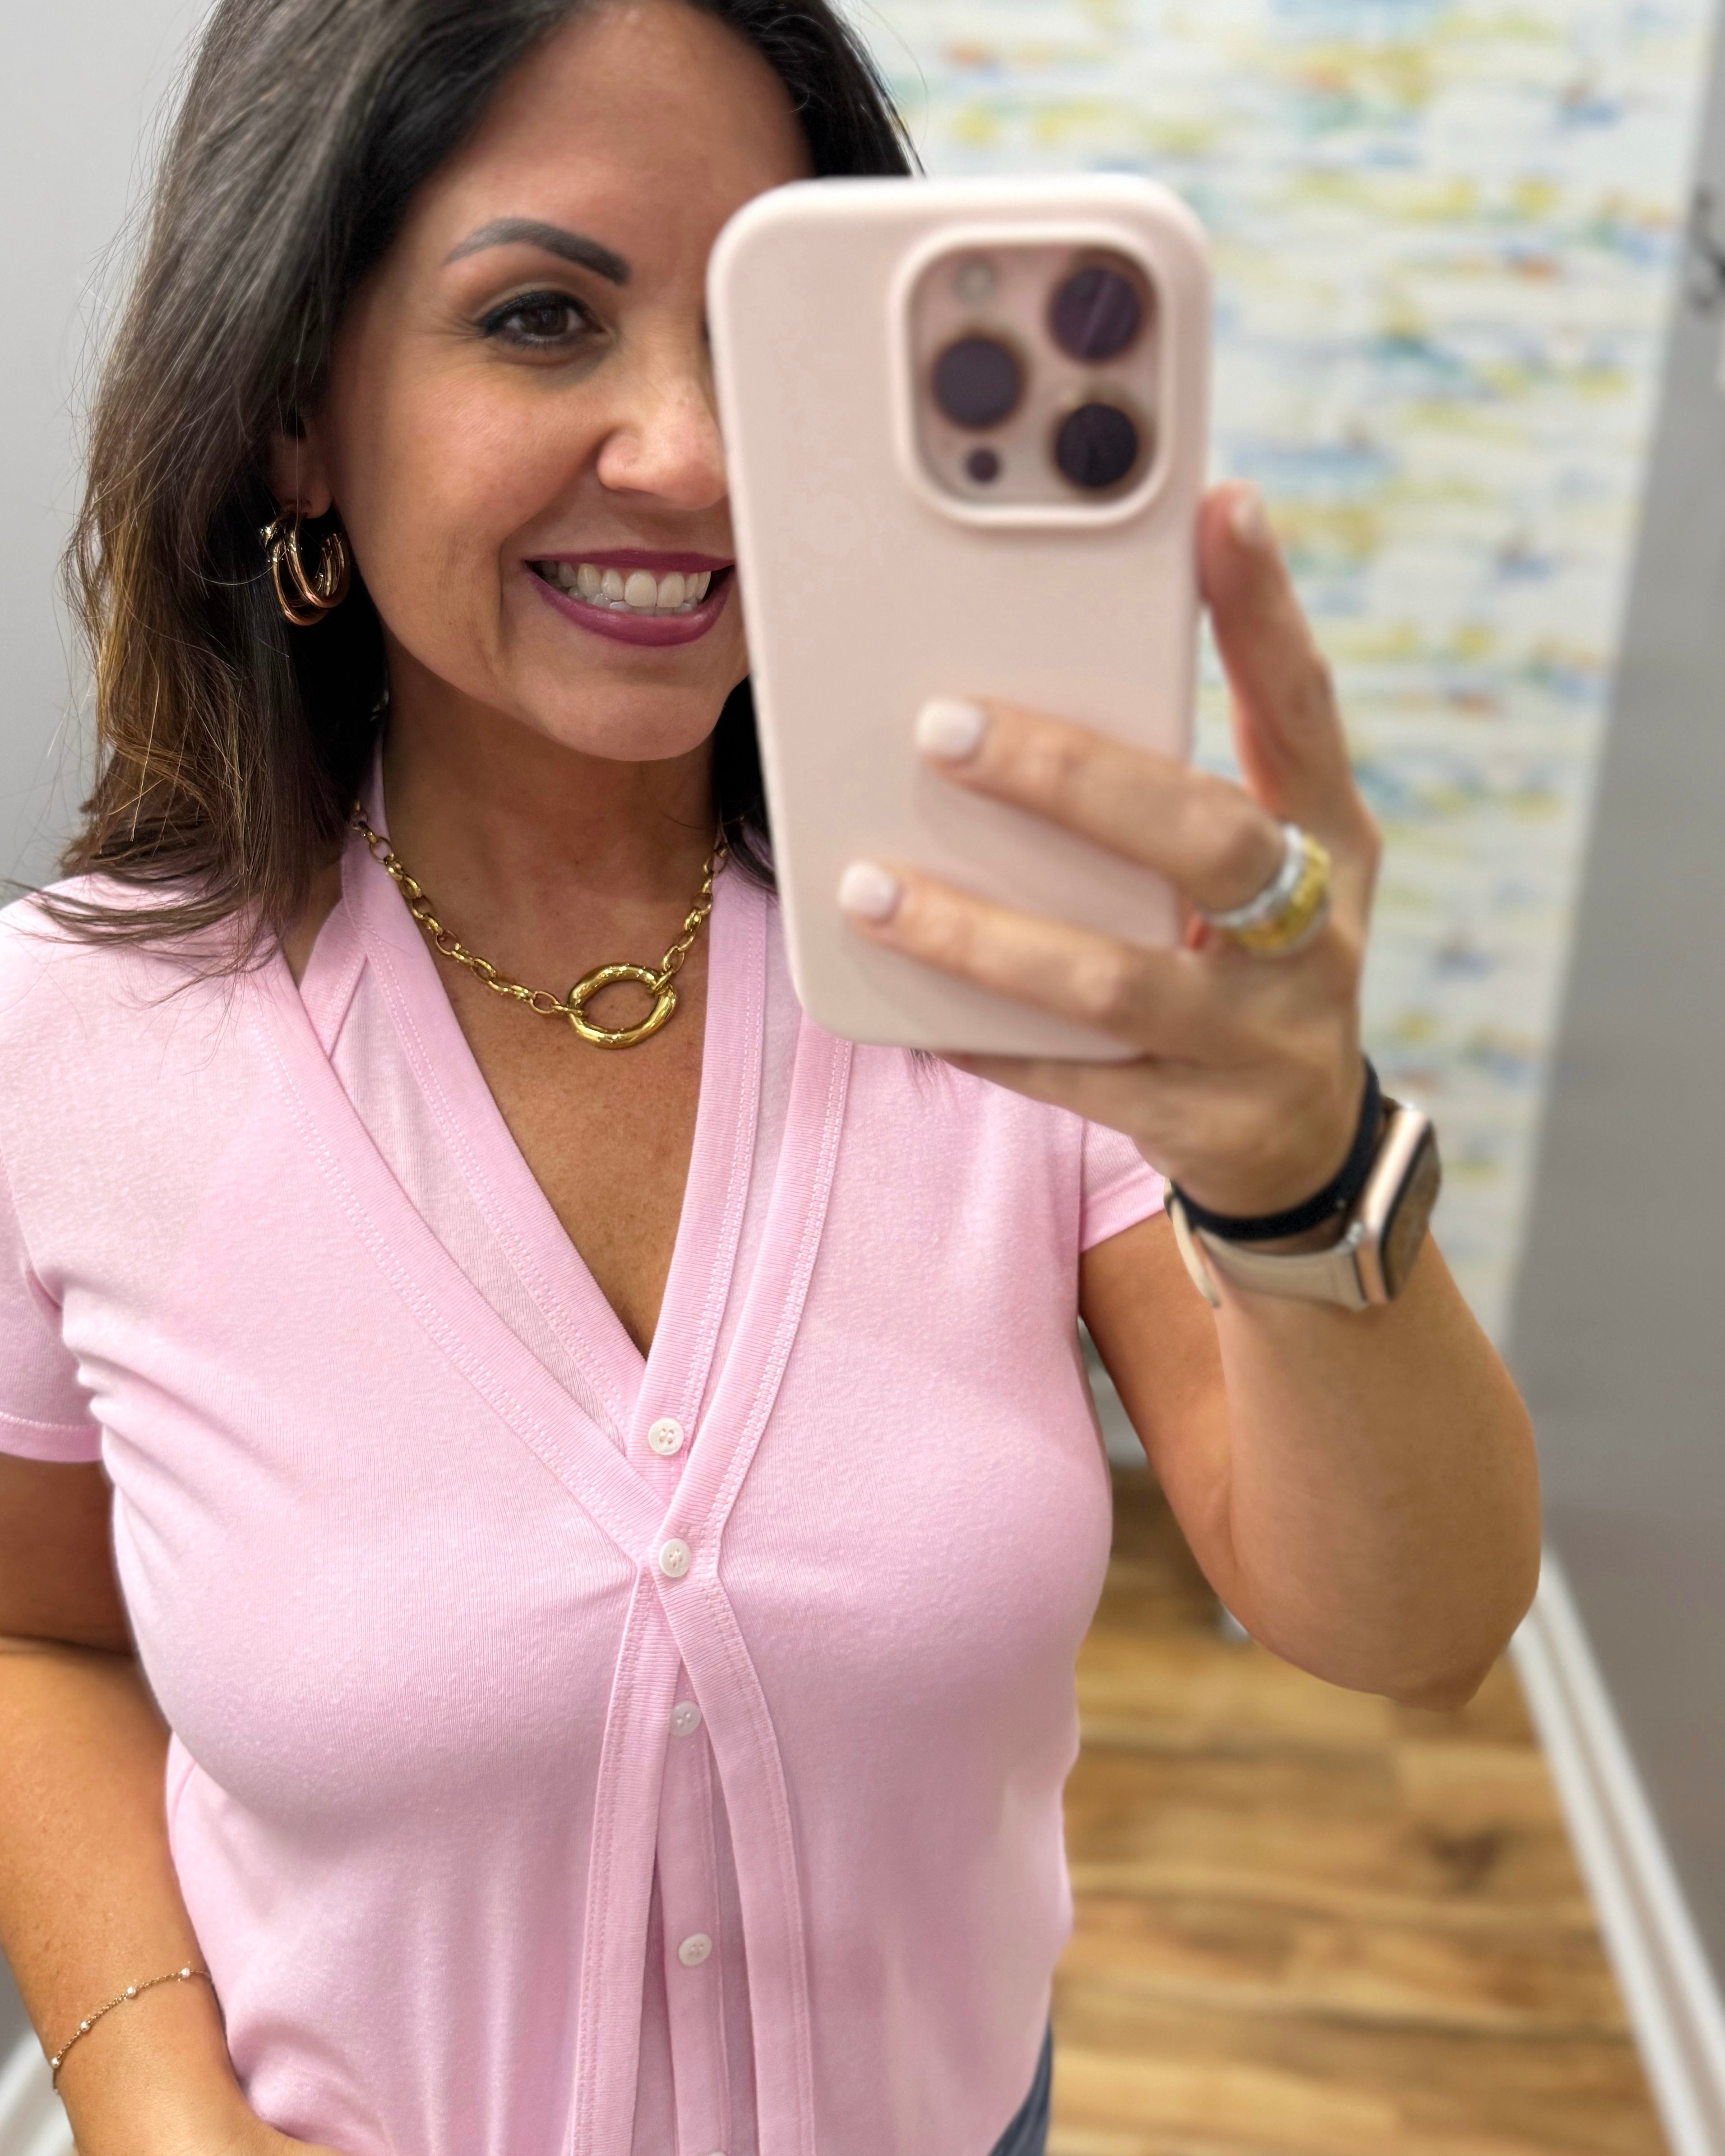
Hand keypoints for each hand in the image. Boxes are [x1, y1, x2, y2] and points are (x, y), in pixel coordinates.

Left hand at [837, 482, 1380, 1224]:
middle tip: (946, 729)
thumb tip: (1025, 678)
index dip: (1266, 614)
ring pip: (1117, 980)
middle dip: (1075, 781)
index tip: (1219, 508)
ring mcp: (1261, 1036)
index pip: (1301, 711)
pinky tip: (912, 1012)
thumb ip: (1175, 783)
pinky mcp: (1200, 1122)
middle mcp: (1311, 933)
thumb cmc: (1248, 958)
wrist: (1298, 1141)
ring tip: (870, 890)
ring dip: (984, 934)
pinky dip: (988, 1042)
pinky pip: (1075, 1081)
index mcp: (1327, 840)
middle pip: (1207, 842)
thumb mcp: (1253, 863)